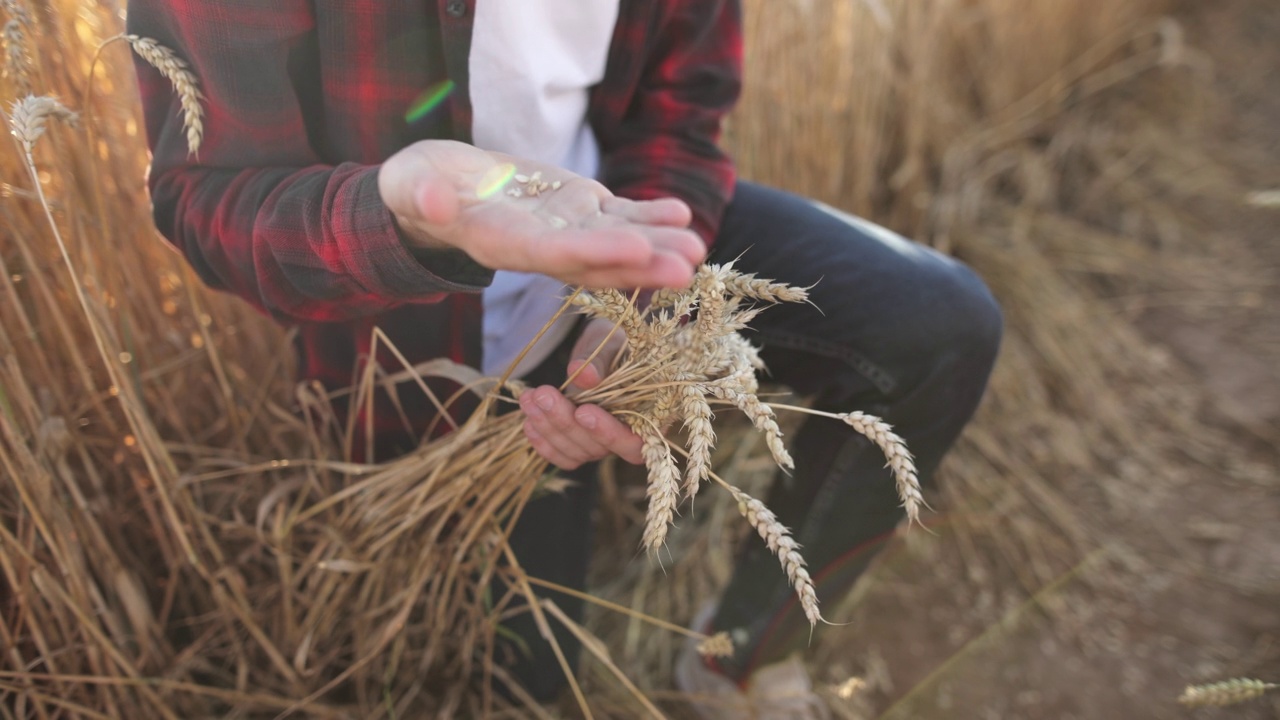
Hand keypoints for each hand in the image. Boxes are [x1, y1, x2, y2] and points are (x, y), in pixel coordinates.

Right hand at [378, 140, 704, 288]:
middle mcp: (540, 246)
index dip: (594, 253)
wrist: (438, 186)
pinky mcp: (577, 208)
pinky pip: (618, 214)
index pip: (552, 254)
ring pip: (616, 241)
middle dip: (641, 266)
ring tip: (698, 247)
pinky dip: (649, 215)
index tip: (635, 250)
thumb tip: (433, 202)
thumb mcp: (410, 184)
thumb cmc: (418, 186)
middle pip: (596, 260)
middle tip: (687, 268)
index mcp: (501, 242)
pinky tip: (681, 212)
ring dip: (658, 245)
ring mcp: (564, 228)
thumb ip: (422, 196)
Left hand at [518, 318, 642, 469]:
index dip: (609, 433)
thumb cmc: (614, 343)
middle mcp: (628, 437)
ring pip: (576, 452)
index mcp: (650, 416)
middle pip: (598, 448)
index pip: (634, 443)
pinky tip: (528, 421)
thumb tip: (583, 375)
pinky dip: (543, 442)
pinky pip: (562, 455)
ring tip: (529, 398)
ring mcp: (603, 445)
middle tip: (543, 394)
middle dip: (566, 422)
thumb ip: (599, 360)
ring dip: (549, 428)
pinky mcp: (581, 446)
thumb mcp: (609, 343)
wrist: (603, 348)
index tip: (583, 411)